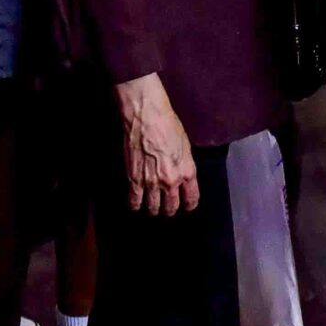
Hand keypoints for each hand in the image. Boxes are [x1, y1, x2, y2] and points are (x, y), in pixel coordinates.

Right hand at [116, 74, 198, 215]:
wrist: (147, 117)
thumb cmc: (167, 125)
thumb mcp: (185, 145)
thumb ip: (184, 165)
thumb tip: (182, 176)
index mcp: (187, 172)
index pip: (191, 199)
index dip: (189, 204)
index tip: (187, 206)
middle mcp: (171, 181)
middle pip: (171, 207)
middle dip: (170, 209)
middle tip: (167, 208)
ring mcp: (152, 182)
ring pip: (153, 208)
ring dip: (153, 209)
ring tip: (152, 208)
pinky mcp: (134, 179)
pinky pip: (135, 201)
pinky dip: (135, 205)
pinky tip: (136, 205)